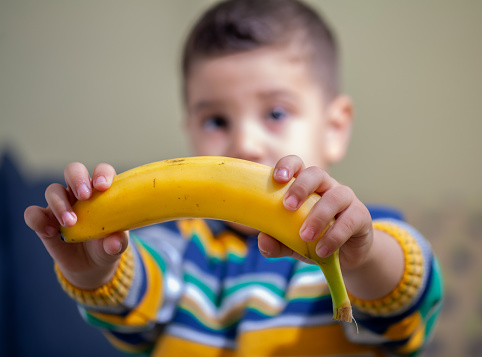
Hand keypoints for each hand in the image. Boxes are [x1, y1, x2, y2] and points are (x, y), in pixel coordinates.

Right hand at [24, 162, 128, 289]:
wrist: (90, 266)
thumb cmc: (107, 246)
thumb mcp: (116, 246)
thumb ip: (117, 242)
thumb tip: (114, 243)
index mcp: (101, 192)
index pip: (102, 171)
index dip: (102, 173)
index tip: (102, 186)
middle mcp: (79, 193)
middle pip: (74, 171)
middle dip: (77, 179)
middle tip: (84, 196)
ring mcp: (60, 205)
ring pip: (53, 190)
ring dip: (60, 204)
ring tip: (71, 223)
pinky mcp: (44, 220)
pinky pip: (33, 213)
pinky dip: (38, 220)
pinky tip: (50, 232)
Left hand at [258, 155, 372, 270]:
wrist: (344, 258)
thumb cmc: (313, 240)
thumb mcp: (291, 244)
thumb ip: (276, 242)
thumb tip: (263, 240)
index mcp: (305, 186)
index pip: (297, 164)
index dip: (287, 166)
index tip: (277, 178)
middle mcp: (326, 186)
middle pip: (316, 173)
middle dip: (301, 187)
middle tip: (287, 206)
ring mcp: (345, 199)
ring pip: (334, 196)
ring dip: (318, 216)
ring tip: (305, 236)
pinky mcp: (360, 216)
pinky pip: (349, 220)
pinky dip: (334, 236)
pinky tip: (321, 250)